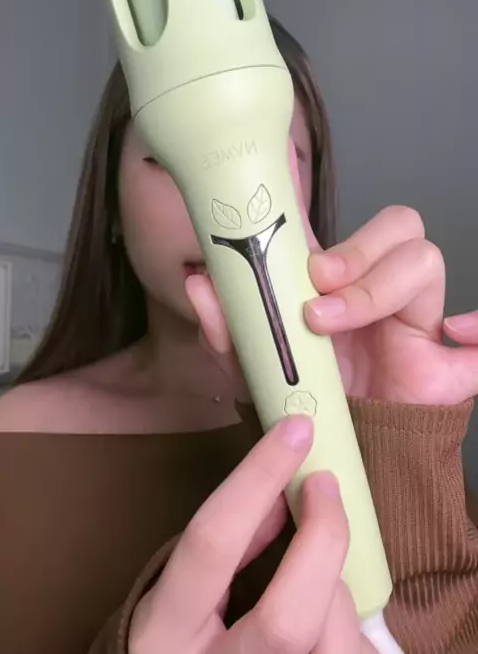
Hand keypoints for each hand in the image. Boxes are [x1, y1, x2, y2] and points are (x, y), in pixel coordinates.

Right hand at [129, 417, 382, 653]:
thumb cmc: (185, 636)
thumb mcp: (186, 584)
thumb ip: (236, 541)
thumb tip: (293, 488)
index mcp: (164, 637)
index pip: (212, 546)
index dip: (259, 480)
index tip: (296, 433)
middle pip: (286, 623)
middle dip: (322, 543)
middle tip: (326, 489)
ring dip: (341, 603)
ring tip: (322, 583)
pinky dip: (357, 644)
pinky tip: (333, 628)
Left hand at [189, 142, 477, 405]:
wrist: (339, 462)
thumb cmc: (306, 406)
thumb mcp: (254, 368)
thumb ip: (228, 330)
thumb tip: (200, 285)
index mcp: (338, 284)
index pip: (339, 226)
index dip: (316, 203)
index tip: (280, 190)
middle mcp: (380, 290)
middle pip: (397, 225)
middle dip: (356, 248)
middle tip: (316, 283)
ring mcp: (416, 321)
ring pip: (425, 259)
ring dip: (378, 284)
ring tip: (332, 319)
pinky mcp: (448, 366)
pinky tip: (453, 336)